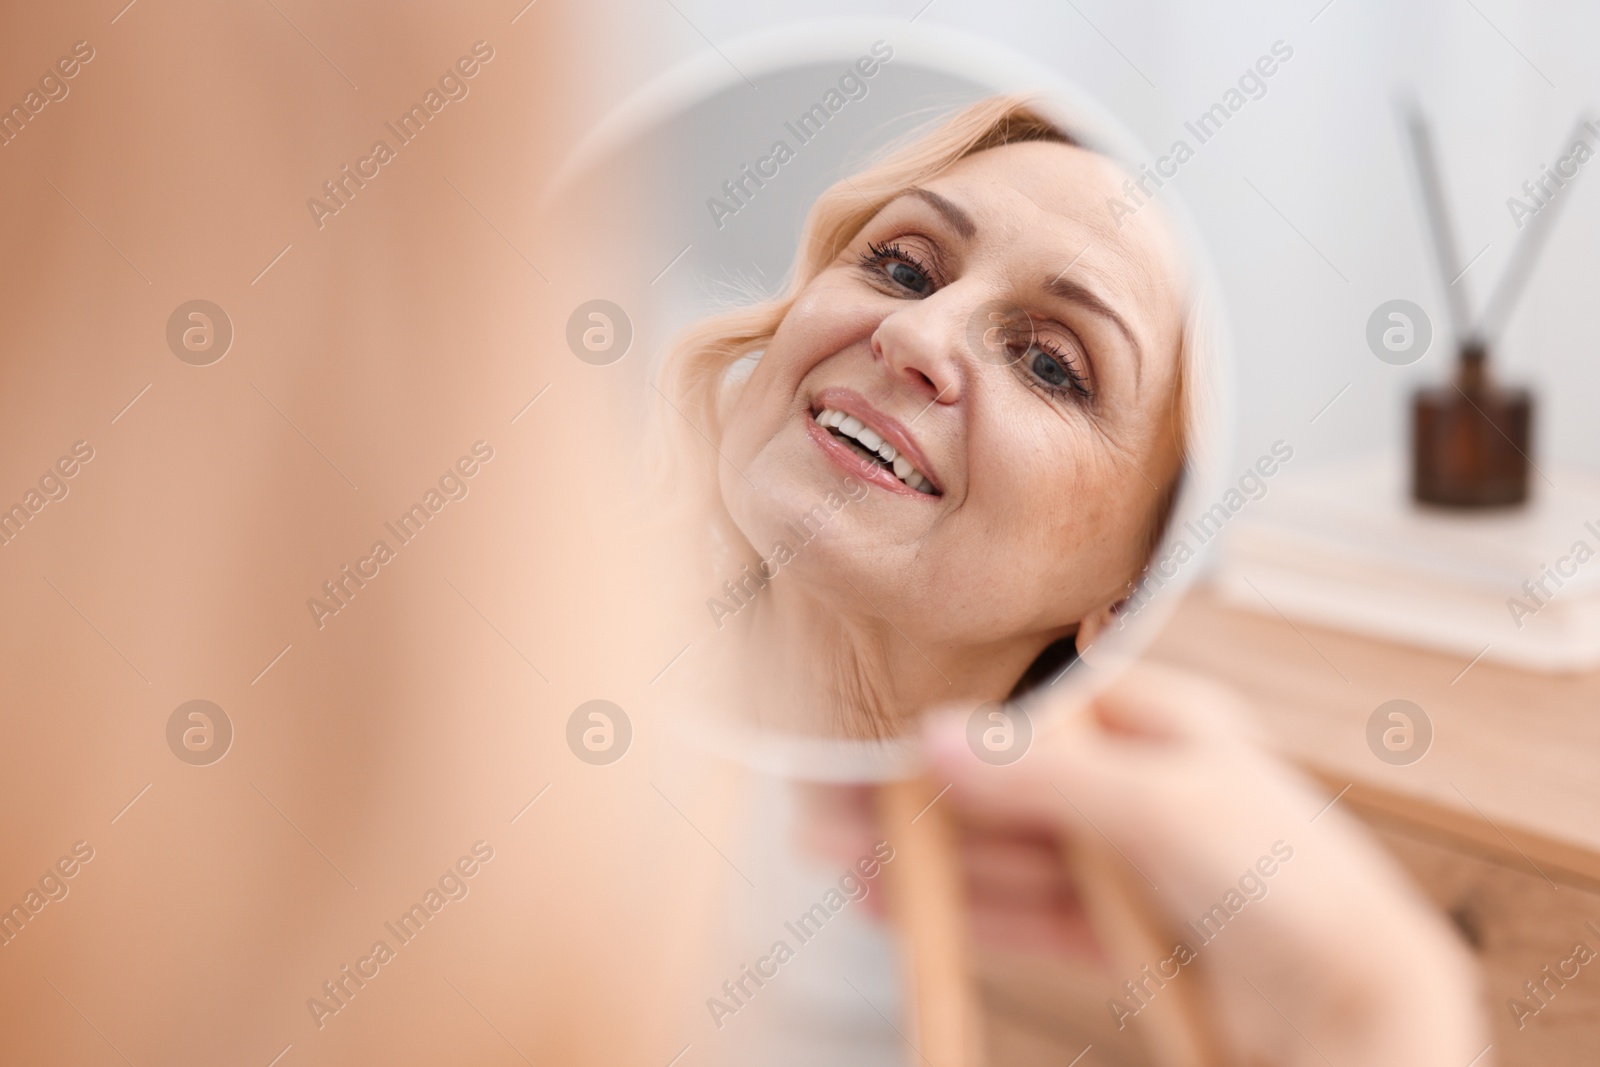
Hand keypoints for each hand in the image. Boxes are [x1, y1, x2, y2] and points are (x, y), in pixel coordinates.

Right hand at [798, 664, 1488, 1066]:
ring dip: (931, 860)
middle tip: (825, 812)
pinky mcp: (1127, 931)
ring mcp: (1132, 859)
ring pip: (1008, 851)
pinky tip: (908, 909)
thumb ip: (1046, 775)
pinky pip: (1032, 912)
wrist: (1357, 1005)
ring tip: (845, 865)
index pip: (1030, 708)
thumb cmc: (1290, 880)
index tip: (867, 739)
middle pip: (1005, 784)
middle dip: (919, 801)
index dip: (947, 722)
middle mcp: (1141, 783)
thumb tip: (937, 734)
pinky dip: (972, 911)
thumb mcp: (1165, 807)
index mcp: (1159, 720)